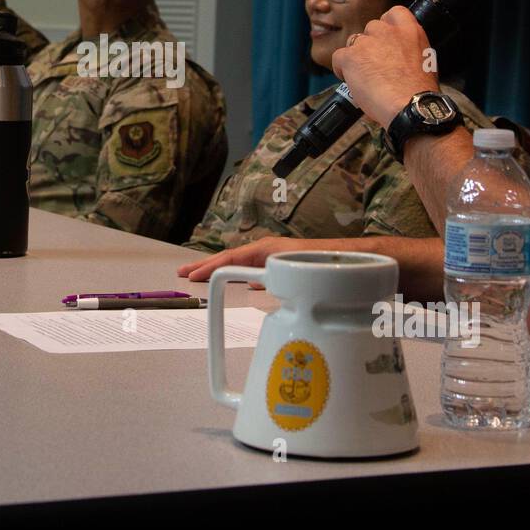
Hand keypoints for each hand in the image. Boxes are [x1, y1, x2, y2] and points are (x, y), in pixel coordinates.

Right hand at [177, 237, 313, 285]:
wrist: (347, 256)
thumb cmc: (324, 260)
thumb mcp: (296, 269)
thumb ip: (273, 275)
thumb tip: (252, 281)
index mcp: (266, 249)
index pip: (231, 257)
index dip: (210, 267)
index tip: (192, 275)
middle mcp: (265, 250)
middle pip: (229, 257)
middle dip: (206, 265)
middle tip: (183, 273)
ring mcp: (271, 256)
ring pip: (238, 262)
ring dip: (218, 269)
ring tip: (198, 275)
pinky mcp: (277, 263)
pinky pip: (248, 267)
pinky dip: (234, 272)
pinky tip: (233, 280)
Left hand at [330, 6, 435, 126]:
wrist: (408, 105)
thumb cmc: (417, 92)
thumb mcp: (425, 61)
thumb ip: (408, 50)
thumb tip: (397, 56)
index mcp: (410, 31)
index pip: (394, 13)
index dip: (386, 25)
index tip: (385, 39)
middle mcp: (388, 31)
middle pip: (371, 29)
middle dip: (371, 44)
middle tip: (375, 65)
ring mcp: (368, 42)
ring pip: (354, 43)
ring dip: (357, 57)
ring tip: (365, 77)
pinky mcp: (351, 56)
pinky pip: (339, 57)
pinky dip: (341, 69)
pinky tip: (351, 81)